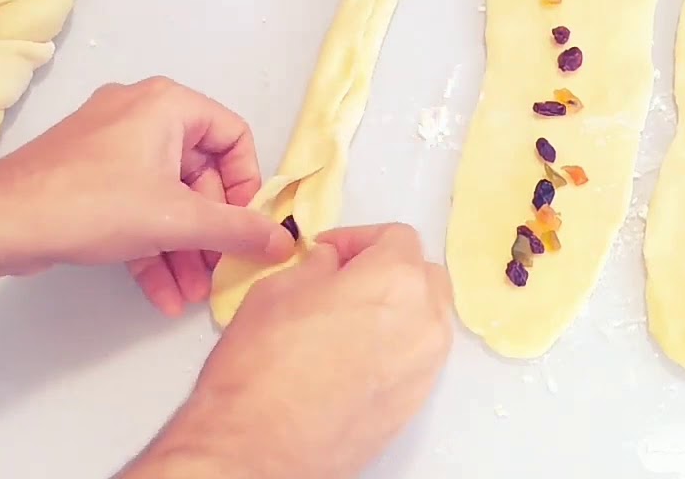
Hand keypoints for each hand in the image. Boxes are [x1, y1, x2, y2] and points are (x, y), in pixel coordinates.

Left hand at [0, 77, 293, 314]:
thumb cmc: (91, 204)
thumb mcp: (176, 219)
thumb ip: (237, 230)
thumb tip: (284, 242)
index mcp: (167, 105)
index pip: (233, 136)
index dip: (247, 185)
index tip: (247, 227)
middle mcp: (141, 114)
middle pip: (199, 174)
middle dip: (211, 231)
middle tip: (219, 272)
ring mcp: (111, 145)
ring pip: (166, 197)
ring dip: (184, 248)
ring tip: (192, 295)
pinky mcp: (88, 177)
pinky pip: (136, 207)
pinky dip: (152, 246)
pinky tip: (163, 295)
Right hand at [136, 224, 453, 478]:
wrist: (259, 446)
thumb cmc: (262, 365)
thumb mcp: (278, 289)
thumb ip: (317, 268)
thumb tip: (332, 265)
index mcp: (395, 280)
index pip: (397, 237)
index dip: (359, 238)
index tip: (330, 251)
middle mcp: (424, 321)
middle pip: (423, 276)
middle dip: (387, 270)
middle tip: (343, 279)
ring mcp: (425, 367)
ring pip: (425, 318)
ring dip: (395, 309)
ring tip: (347, 321)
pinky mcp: (415, 404)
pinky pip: (416, 358)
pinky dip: (395, 346)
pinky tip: (353, 356)